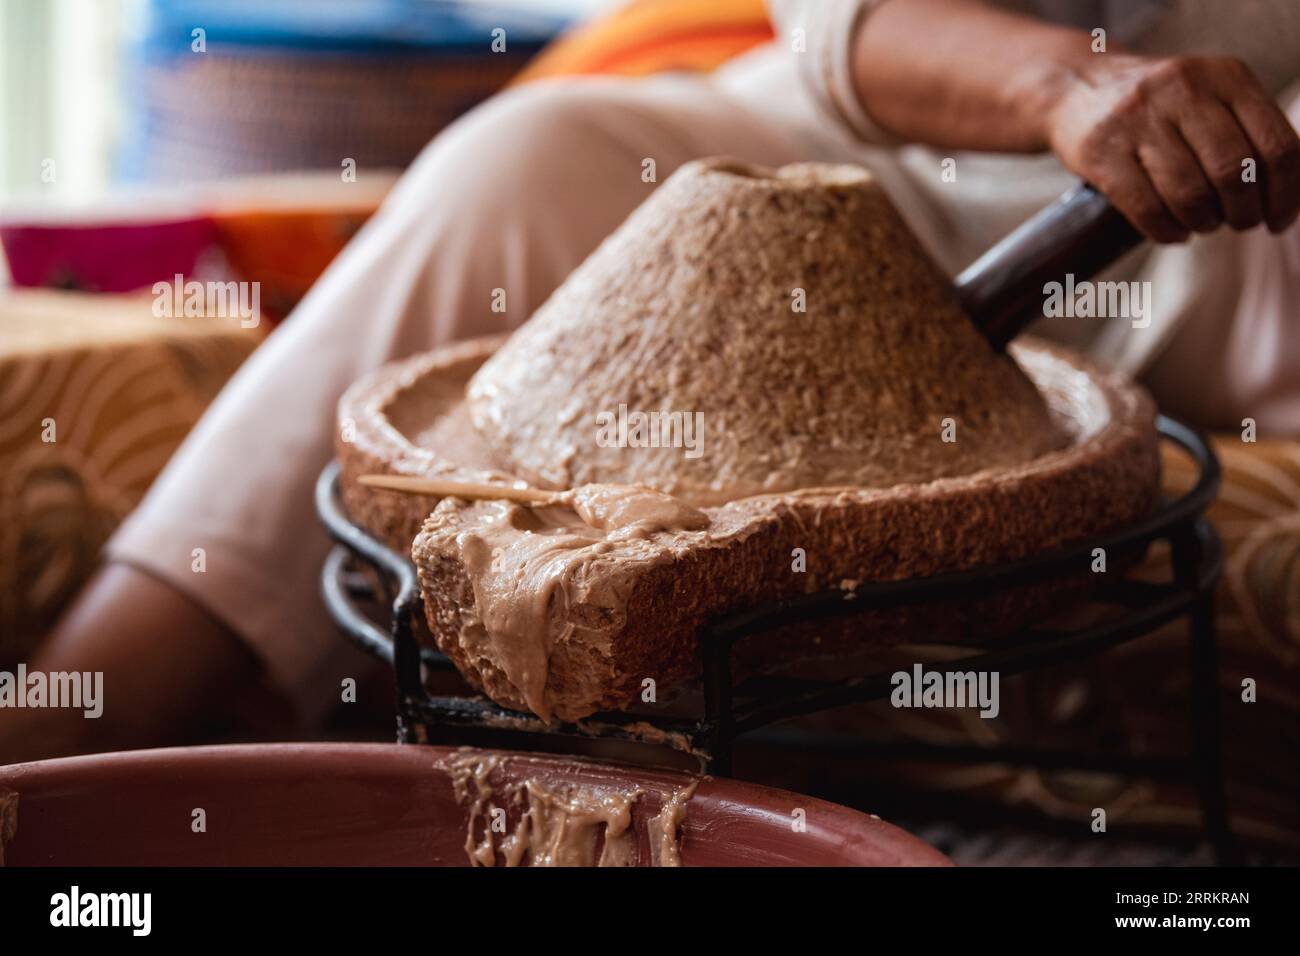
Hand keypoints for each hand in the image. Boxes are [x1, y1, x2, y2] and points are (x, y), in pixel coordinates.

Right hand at [1046, 54, 1299, 242]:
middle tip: (1237, 224)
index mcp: (1225, 76)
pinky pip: (1146, 208)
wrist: (1078, 89)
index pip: (1276, 146)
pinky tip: (1173, 232)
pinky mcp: (1101, 150)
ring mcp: (1138, 119)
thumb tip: (1283, 197)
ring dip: (1203, 223)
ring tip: (1202, 225)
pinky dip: (1167, 232)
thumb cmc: (1159, 109)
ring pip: (1190, 194)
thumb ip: (1247, 134)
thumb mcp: (1210, 99)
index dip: (1285, 195)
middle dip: (1242, 213)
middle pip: (1234, 173)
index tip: (1278, 221)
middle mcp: (1183, 89)